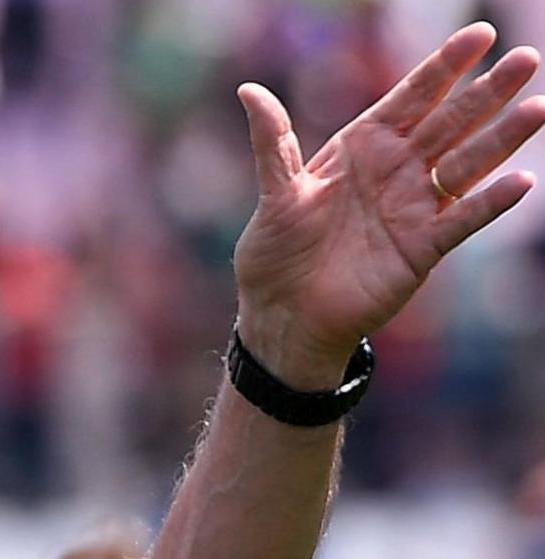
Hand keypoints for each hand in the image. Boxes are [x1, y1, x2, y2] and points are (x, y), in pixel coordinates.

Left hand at [233, 23, 544, 388]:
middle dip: (488, 91)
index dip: (445, 67)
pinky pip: (463, 220)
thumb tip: (249, 90)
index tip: (478, 34)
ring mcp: (414, 207)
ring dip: (502, 138)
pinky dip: (490, 202)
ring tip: (538, 107)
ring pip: (468, 164)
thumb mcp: (275, 193)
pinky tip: (520, 182)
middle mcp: (396, 171)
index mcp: (363, 148)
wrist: (283, 316)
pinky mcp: (423, 248)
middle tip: (527, 57)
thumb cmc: (276, 254)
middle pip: (451, 122)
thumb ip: (273, 142)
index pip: (411, 97)